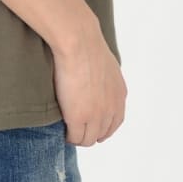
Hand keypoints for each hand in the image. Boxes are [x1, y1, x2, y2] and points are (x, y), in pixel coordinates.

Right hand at [51, 22, 127, 145]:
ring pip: (88, 139)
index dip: (101, 126)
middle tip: (77, 128)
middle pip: (102, 134)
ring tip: (69, 131)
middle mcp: (111, 108)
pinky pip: (74, 137)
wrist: (79, 42)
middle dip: (90, 132)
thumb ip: (106, 79)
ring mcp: (96, 115)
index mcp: (119, 95)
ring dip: (79, 137)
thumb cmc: (87, 44)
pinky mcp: (78, 117)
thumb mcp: (106, 64)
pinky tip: (63, 131)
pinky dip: (68, 136)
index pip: (114, 123)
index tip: (90, 124)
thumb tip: (97, 81)